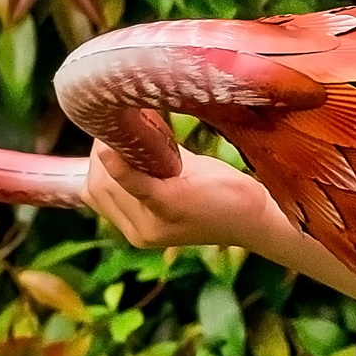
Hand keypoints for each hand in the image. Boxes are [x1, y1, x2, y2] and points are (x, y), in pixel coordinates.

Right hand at [84, 142, 289, 252]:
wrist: (263, 219)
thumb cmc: (224, 193)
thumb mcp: (179, 179)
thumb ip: (150, 163)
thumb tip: (130, 125)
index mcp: (135, 227)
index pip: (93, 190)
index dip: (98, 158)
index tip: (111, 132)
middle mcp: (137, 231)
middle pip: (98, 184)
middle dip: (106, 149)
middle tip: (128, 123)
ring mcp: (152, 224)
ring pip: (111, 180)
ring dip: (118, 148)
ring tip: (140, 127)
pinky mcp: (171, 208)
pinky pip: (137, 185)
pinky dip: (122, 167)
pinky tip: (109, 149)